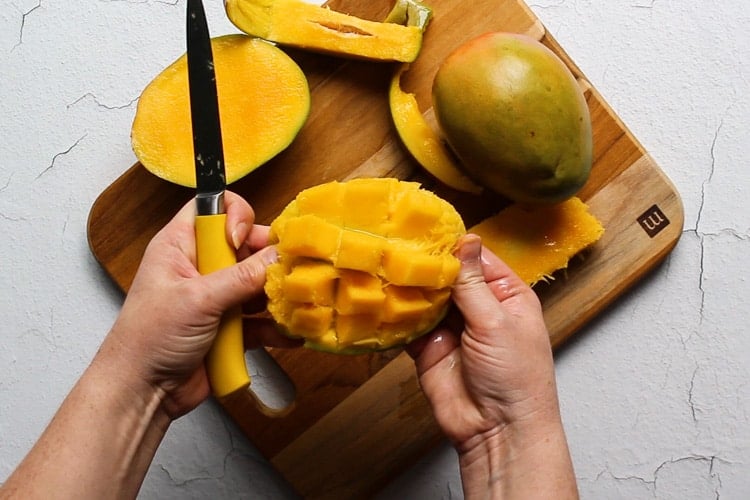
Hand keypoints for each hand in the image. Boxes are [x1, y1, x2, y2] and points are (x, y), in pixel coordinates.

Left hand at [98, 192, 286, 418]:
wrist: (141, 393)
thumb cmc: (149, 338)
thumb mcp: (197, 299)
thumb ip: (242, 277)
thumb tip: (279, 255)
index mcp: (180, 246)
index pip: (213, 208)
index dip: (234, 216)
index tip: (242, 240)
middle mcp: (200, 268)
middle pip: (245, 246)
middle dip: (268, 258)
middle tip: (289, 270)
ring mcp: (216, 299)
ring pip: (257, 284)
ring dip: (277, 295)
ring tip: (299, 302)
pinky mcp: (229, 329)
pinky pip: (259, 320)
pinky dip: (275, 327)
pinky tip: (293, 333)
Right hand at [408, 234, 575, 497]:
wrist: (497, 431)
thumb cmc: (516, 377)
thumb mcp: (496, 321)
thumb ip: (473, 282)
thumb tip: (467, 239)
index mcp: (505, 295)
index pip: (476, 258)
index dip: (453, 245)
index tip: (425, 228)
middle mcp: (478, 307)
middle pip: (447, 275)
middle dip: (425, 263)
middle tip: (395, 242)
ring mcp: (451, 327)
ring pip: (426, 297)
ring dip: (408, 286)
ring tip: (384, 264)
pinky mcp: (428, 347)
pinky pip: (409, 323)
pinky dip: (396, 313)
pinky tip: (381, 296)